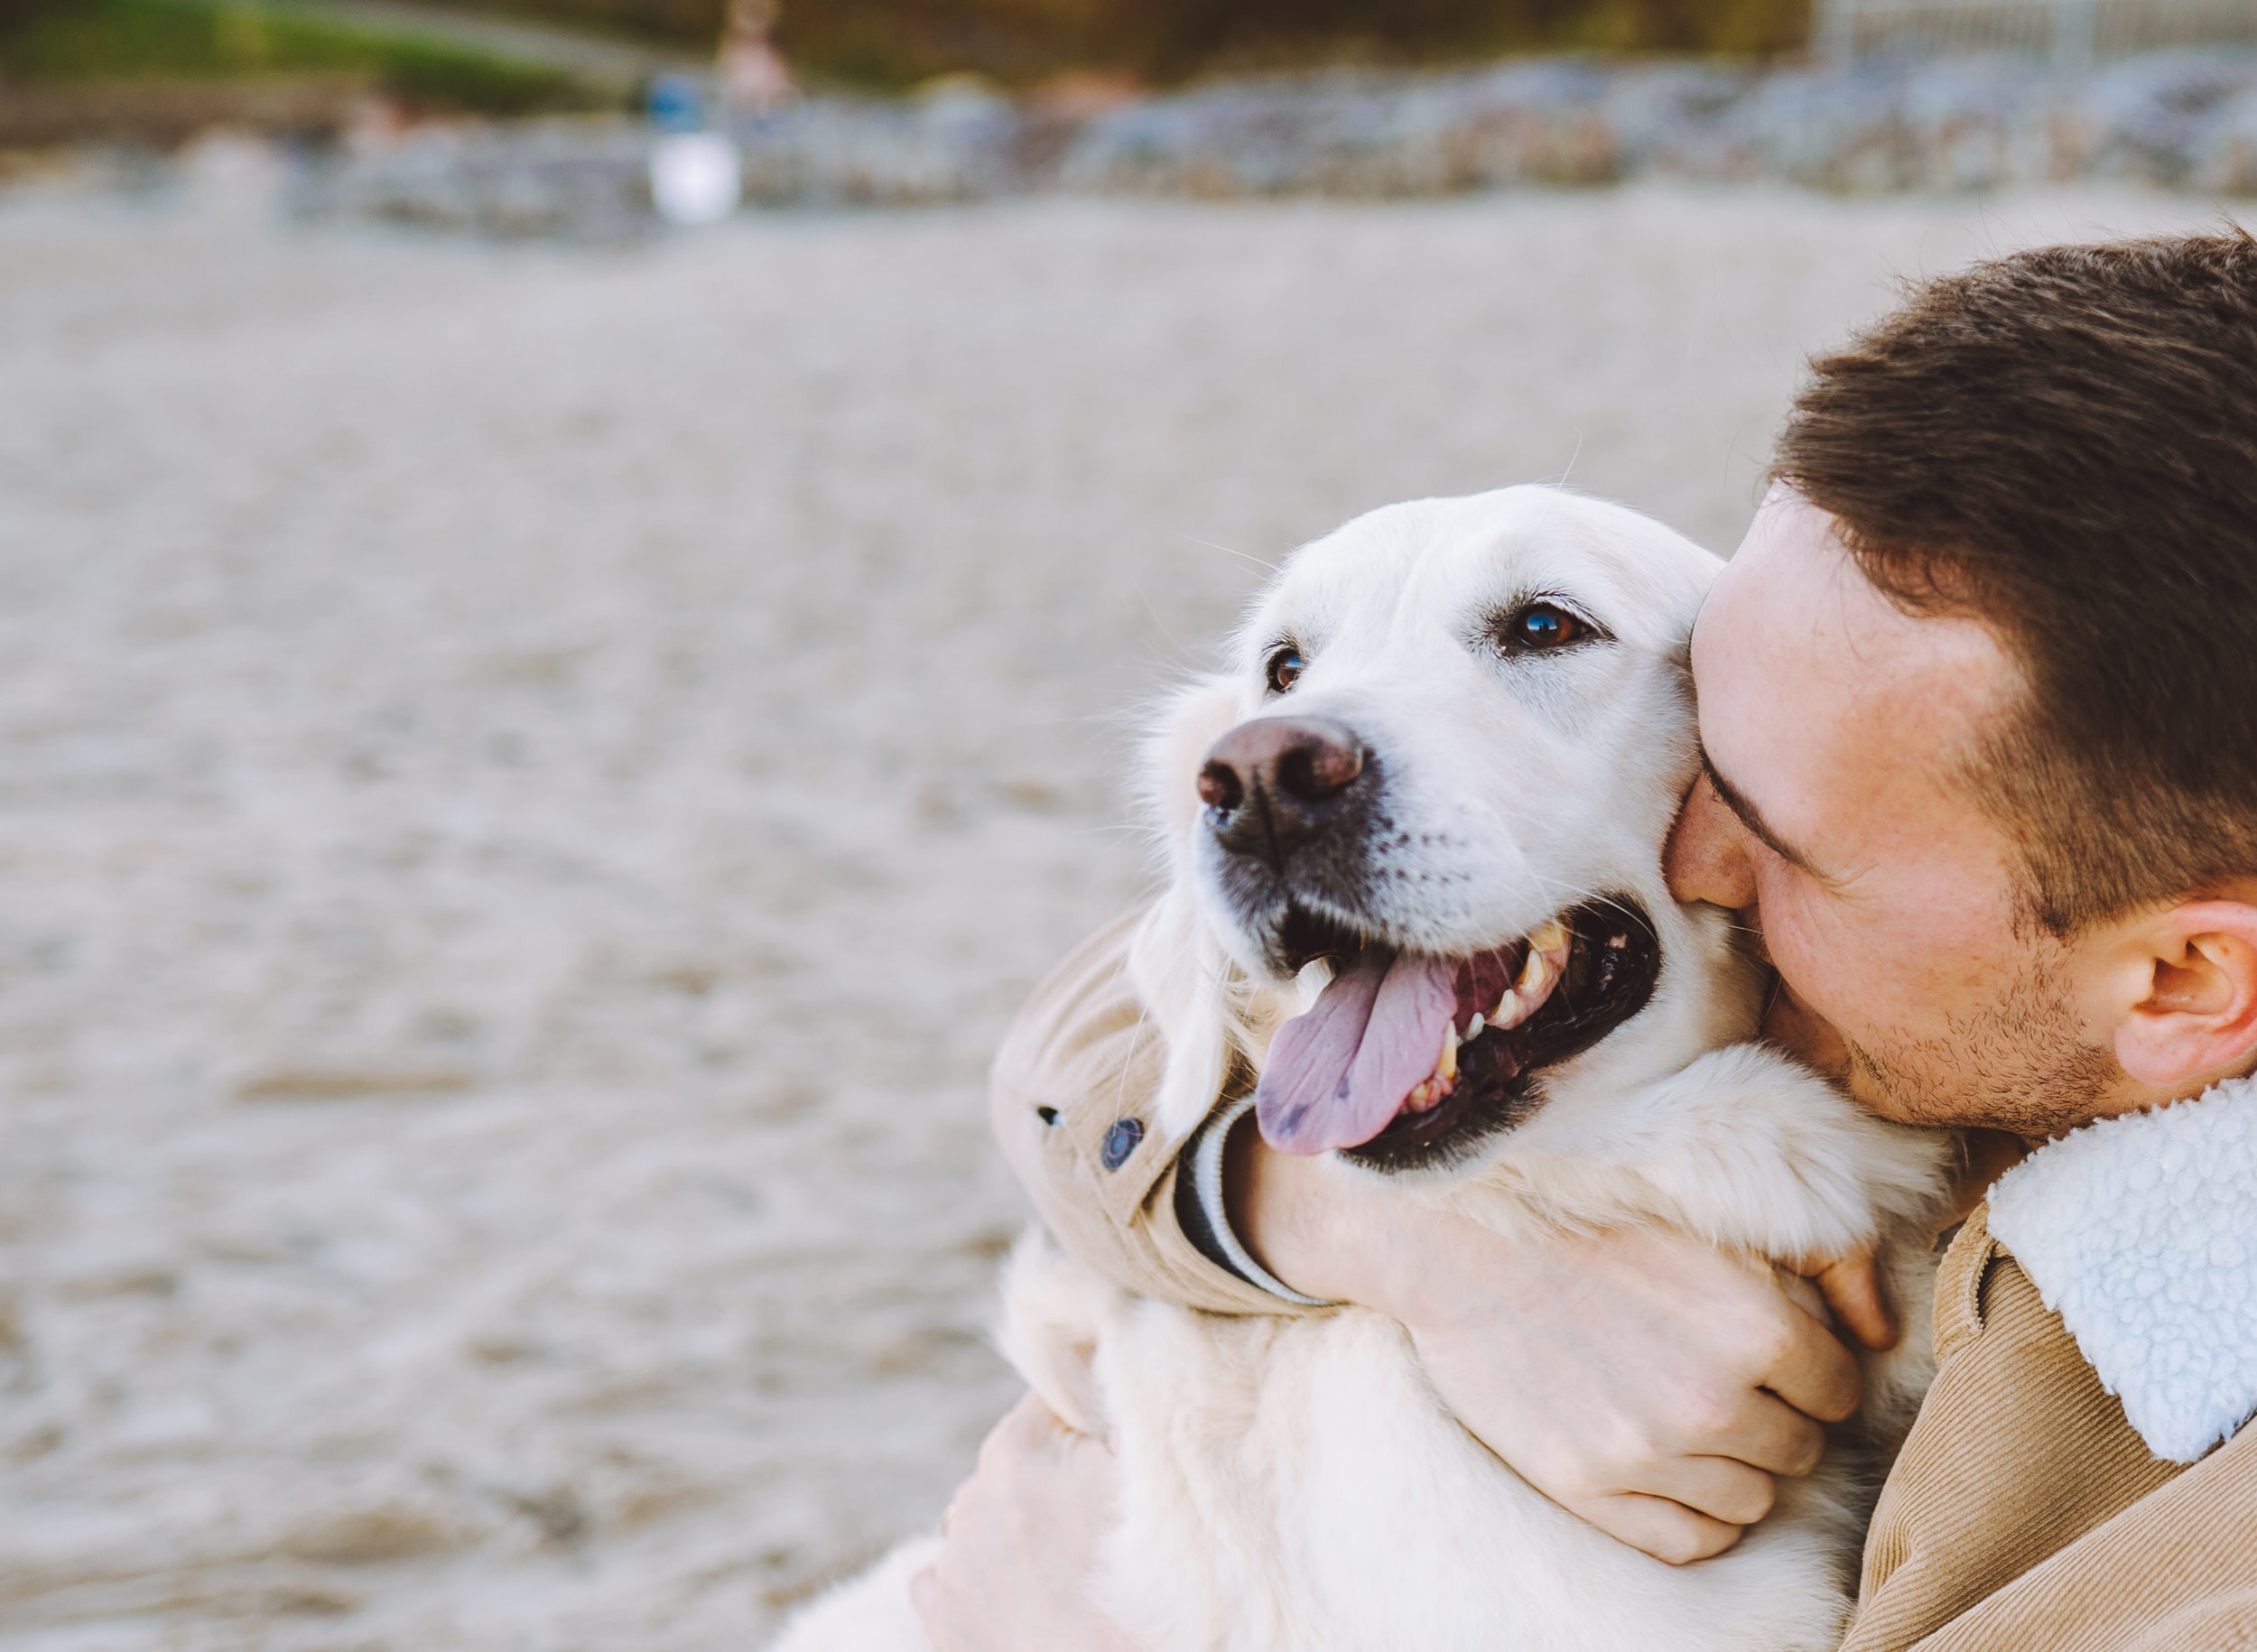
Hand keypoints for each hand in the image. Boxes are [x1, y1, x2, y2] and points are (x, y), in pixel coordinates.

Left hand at [910, 1393, 1139, 1651]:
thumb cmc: (1127, 1579)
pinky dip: (972, 1577)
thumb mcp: (1136, 1484)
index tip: (1094, 1435)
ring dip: (1006, 1530)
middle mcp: (972, 1495)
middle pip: (1008, 1464)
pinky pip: (945, 1573)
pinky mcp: (938, 1605)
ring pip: (976, 1520)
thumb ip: (1117, 1431)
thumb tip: (1112, 1406)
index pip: (1042, 1405)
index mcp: (1016, 1452)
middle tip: (1083, 1513)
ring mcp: (951, 1554)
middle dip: (1039, 1477)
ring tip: (1051, 1565)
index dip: (1072, 1416)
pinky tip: (1007, 1593)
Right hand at [1231, 1129, 1884, 1564]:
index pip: (1839, 1391)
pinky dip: (1694, 1514)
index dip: (1809, 1368)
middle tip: (1720, 1376)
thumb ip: (1819, 1265)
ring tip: (1686, 1415)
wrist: (1459, 1238)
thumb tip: (1881, 1332)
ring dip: (1735, 1466)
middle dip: (1774, 1416)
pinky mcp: (1590, 1489)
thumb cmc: (1589, 1214)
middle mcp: (1712, 1402)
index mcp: (1756, 1328)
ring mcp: (1648, 1455)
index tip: (1770, 1350)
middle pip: (1800, 1450)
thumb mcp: (1714, 1218)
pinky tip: (1669, 1468)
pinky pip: (1690, 1542)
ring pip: (1751, 1502)